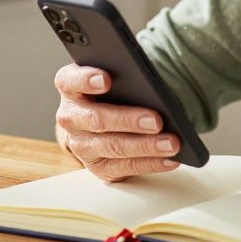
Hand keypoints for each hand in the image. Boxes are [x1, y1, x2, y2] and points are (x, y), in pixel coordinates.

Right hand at [53, 64, 180, 181]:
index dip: (86, 80)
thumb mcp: (108, 76)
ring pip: (113, 146)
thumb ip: (121, 74)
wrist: (93, 125)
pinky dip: (150, 163)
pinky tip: (169, 159)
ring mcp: (82, 145)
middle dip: (128, 120)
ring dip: (145, 146)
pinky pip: (126, 167)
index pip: (71, 80)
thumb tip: (152, 81)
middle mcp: (71, 117)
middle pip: (97, 119)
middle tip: (156, 120)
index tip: (107, 80)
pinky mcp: (98, 166)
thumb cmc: (107, 92)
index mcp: (70, 87)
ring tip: (171, 143)